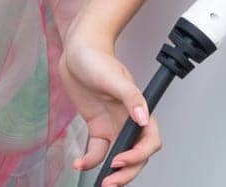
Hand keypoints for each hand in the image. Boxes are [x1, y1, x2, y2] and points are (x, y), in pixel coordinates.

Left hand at [59, 34, 162, 186]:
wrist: (76, 52)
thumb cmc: (97, 59)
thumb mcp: (113, 77)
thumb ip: (130, 97)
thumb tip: (143, 118)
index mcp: (138, 109)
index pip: (149, 140)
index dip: (139, 154)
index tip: (120, 159)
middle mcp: (128, 121)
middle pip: (137, 155)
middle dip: (128, 172)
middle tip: (111, 183)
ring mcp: (113, 126)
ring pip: (120, 158)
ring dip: (113, 173)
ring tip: (102, 183)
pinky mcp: (97, 128)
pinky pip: (98, 151)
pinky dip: (91, 161)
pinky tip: (79, 164)